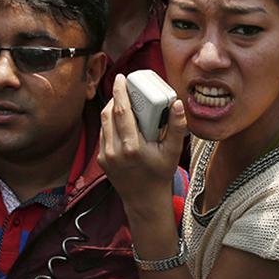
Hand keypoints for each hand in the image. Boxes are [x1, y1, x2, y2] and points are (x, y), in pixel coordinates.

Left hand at [98, 74, 187, 210]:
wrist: (144, 199)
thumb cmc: (160, 174)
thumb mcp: (173, 151)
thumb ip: (177, 127)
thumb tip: (177, 104)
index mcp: (132, 147)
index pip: (122, 111)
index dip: (120, 91)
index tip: (122, 78)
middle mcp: (115, 151)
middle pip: (109, 113)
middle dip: (115, 96)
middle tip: (124, 85)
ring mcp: (106, 156)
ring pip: (104, 122)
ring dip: (111, 108)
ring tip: (122, 99)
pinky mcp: (101, 159)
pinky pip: (103, 134)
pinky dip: (110, 122)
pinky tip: (120, 119)